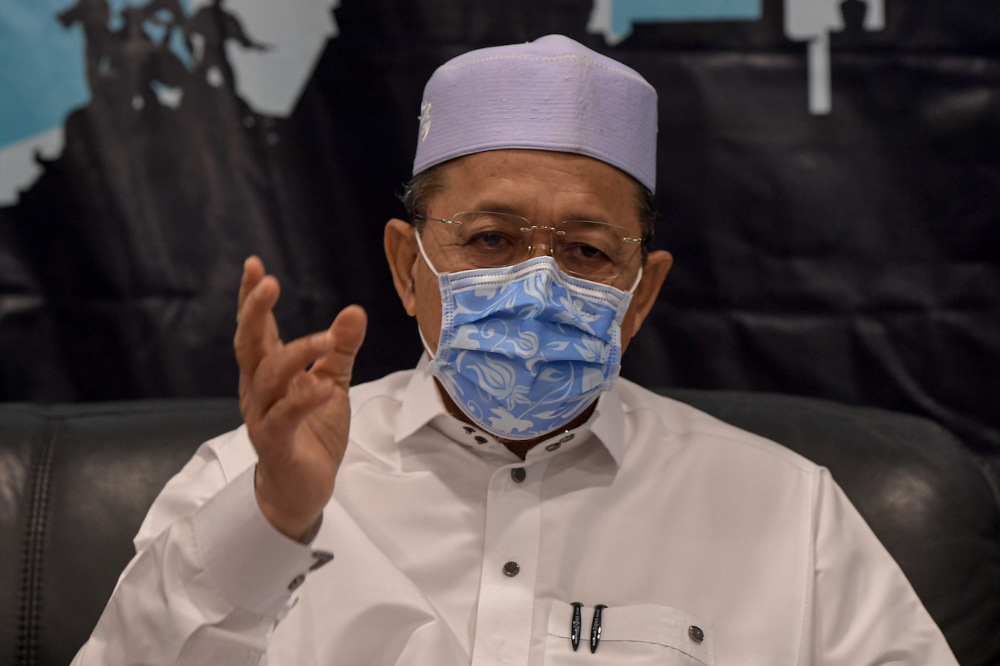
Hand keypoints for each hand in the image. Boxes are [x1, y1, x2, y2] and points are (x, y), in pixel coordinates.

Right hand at [234, 256, 366, 540]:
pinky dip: (303, 400)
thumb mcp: (333, 381)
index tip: (254, 265)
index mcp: (268, 372)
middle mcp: (259, 390)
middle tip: (269, 283)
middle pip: (249, 345)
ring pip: (270, 378)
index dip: (252, 298)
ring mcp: (264, 416)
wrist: (303, 488)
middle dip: (255, 312)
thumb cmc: (313, 432)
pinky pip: (285, 418)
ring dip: (296, 354)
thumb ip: (341, 348)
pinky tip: (321, 387)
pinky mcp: (277, 444)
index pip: (257, 328)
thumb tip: (355, 310)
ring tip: (325, 339)